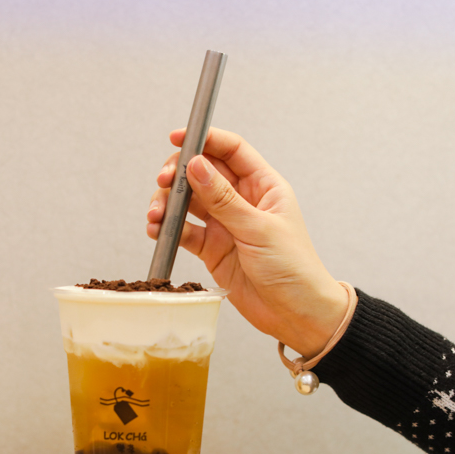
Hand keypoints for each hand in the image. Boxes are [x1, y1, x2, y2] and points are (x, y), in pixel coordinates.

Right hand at [147, 127, 347, 358]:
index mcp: (264, 186)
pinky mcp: (212, 249)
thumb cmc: (294, 269)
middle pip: (203, 172)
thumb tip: (196, 166)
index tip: (178, 137)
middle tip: (163, 182)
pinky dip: (168, 229)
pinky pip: (185, 232)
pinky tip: (158, 231)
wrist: (297, 315)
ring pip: (189, 202)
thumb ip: (223, 199)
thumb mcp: (258, 229)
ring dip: (168, 204)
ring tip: (156, 215)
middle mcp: (242, 201)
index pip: (231, 150)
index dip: (205, 139)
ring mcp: (225, 225)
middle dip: (178, 174)